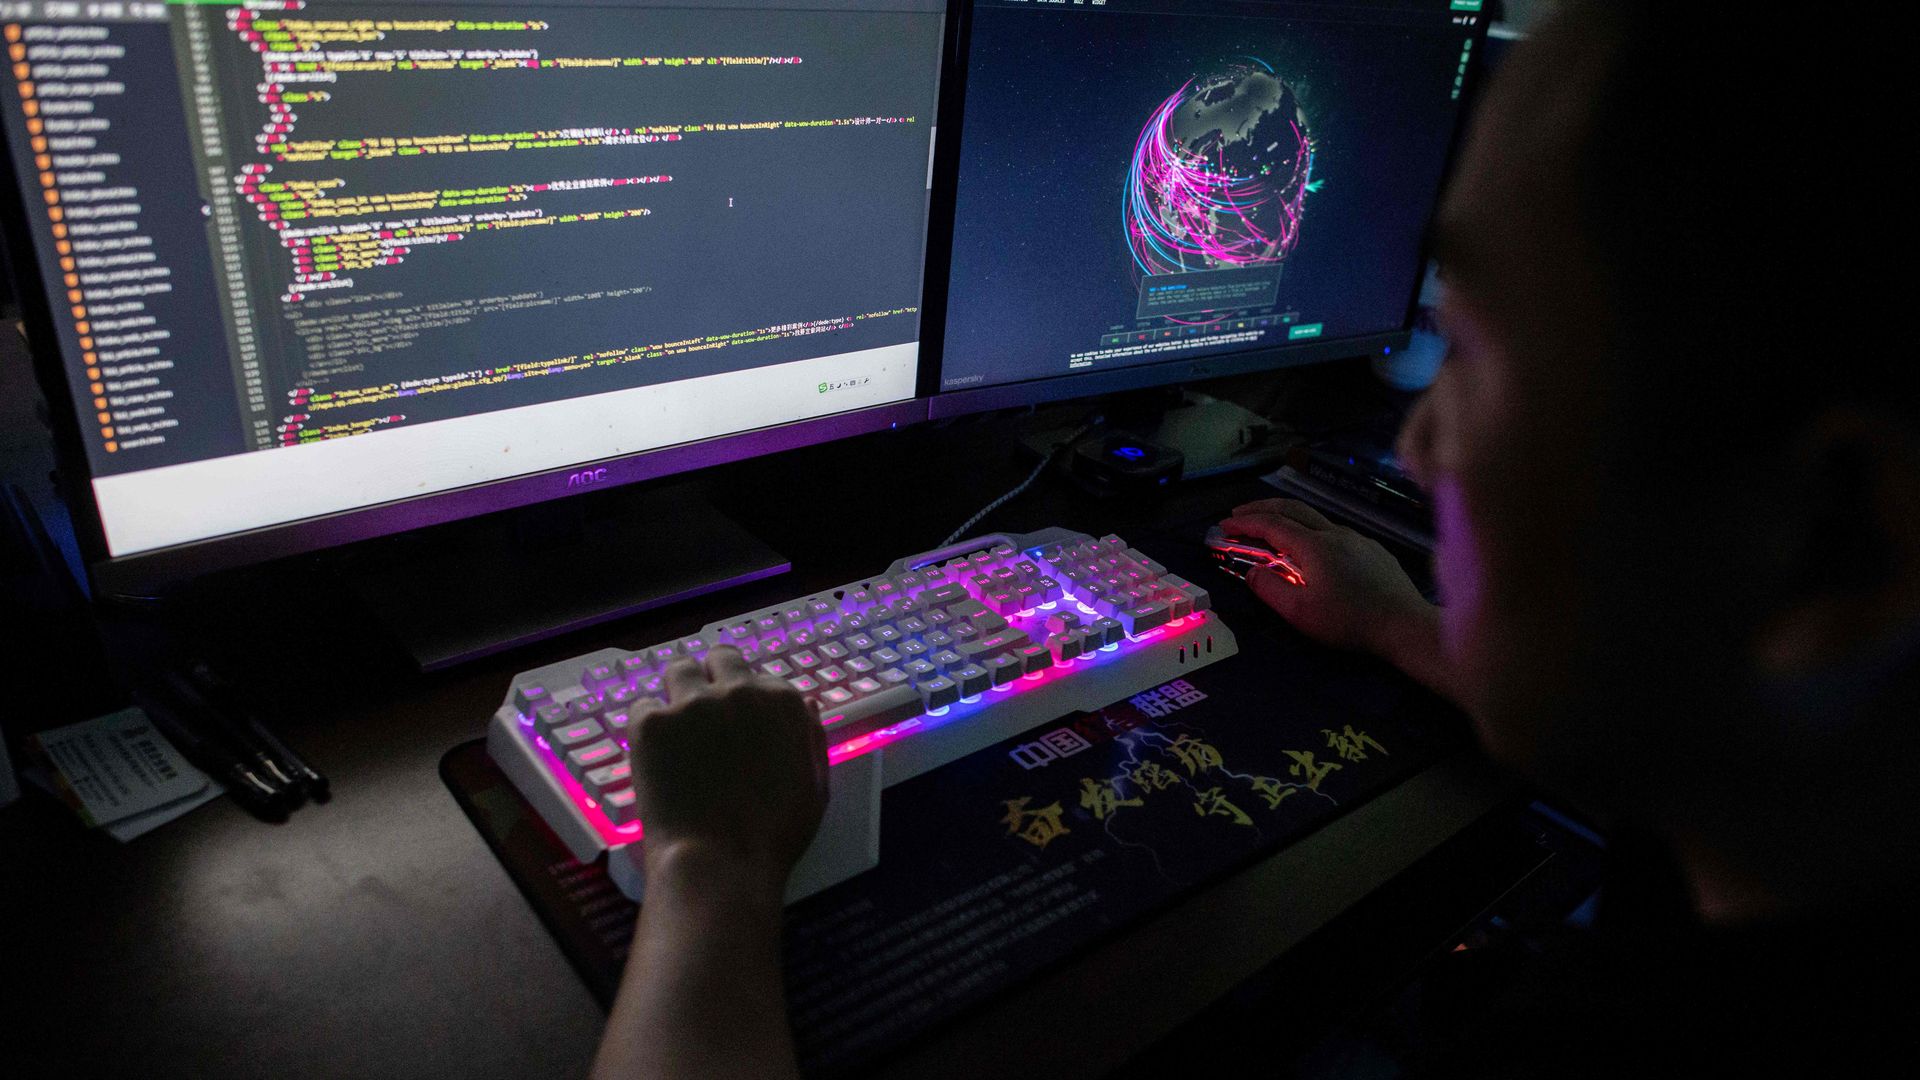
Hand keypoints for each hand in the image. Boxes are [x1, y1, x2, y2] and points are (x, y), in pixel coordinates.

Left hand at [630, 646, 827, 885]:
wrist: (720, 862)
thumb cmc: (775, 835)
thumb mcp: (815, 786)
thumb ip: (811, 738)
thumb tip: (806, 702)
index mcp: (782, 702)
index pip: (759, 678)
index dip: (747, 701)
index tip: (738, 725)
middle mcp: (738, 690)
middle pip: (719, 657)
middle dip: (712, 677)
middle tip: (704, 713)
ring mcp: (691, 703)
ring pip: (678, 669)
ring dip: (678, 690)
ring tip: (676, 726)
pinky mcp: (651, 722)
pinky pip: (643, 707)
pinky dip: (649, 727)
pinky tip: (655, 756)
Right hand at [1219, 498, 1436, 661]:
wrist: (1404, 624)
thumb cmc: (1350, 621)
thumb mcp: (1300, 612)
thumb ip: (1270, 589)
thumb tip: (1252, 572)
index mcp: (1314, 546)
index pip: (1272, 525)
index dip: (1245, 523)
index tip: (1225, 525)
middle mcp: (1336, 534)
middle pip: (1293, 508)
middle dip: (1262, 507)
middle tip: (1240, 514)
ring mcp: (1358, 539)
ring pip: (1316, 519)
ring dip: (1288, 518)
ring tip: (1272, 529)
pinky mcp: (1374, 550)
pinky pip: (1336, 532)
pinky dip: (1312, 531)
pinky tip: (1313, 549)